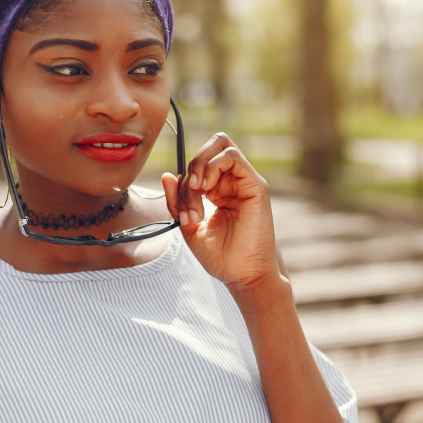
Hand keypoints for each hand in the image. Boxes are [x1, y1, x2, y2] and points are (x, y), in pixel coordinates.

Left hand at [161, 133, 278, 287]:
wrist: (242, 276)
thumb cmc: (220, 257)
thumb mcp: (189, 226)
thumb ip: (177, 202)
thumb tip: (167, 176)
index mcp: (220, 191)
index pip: (200, 165)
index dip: (184, 179)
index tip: (181, 209)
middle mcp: (234, 183)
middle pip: (213, 146)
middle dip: (194, 161)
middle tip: (190, 187)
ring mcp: (246, 182)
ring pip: (221, 146)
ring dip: (200, 165)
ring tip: (197, 190)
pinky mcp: (256, 186)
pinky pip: (232, 157)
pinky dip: (213, 166)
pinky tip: (205, 188)